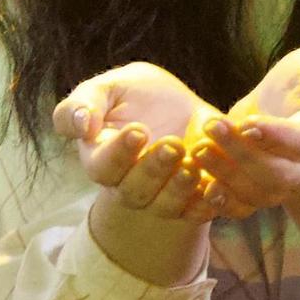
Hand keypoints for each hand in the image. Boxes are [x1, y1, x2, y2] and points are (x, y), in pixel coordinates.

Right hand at [53, 63, 223, 220]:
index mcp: (102, 158)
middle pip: (135, 191)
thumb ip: (84, 103)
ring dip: (179, 189)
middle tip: (172, 144)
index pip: (103, 167)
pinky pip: (198, 211)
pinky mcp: (193, 199)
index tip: (139, 130)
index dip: (119, 153)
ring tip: (192, 165)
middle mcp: (129, 184)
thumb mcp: (109, 88)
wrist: (180, 105)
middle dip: (154, 169)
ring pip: (165, 205)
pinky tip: (217, 187)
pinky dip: (208, 203)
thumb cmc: (136, 94)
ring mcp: (161, 195)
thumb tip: (82, 125)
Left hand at [190, 46, 299, 214]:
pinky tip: (200, 183)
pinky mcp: (261, 192)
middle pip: (277, 174)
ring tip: (198, 147)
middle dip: (241, 154)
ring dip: (224, 174)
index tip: (247, 122)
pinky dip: (220, 201)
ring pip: (256, 193)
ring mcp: (286, 185)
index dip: (276, 138)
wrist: (286, 100)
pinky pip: (242, 207)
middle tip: (211, 128)